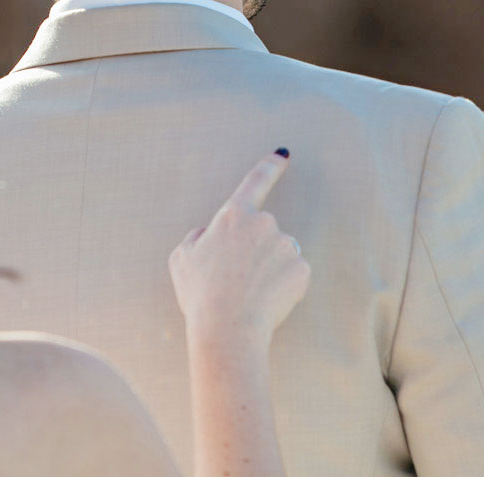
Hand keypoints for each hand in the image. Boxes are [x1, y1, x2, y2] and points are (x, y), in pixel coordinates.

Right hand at [169, 150, 310, 349]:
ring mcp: (286, 245)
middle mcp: (264, 223)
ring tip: (248, 295)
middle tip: (234, 280)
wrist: (227, 330)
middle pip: (264, 233)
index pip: (255, 182)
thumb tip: (208, 235)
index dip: (269, 166)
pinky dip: (283, 287)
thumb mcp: (181, 259)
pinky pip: (293, 276)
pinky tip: (266, 302)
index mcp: (233, 215)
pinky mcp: (302, 269)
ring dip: (269, 270)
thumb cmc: (200, 294)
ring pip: (280, 255)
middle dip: (255, 251)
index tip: (283, 154)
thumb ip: (197, 238)